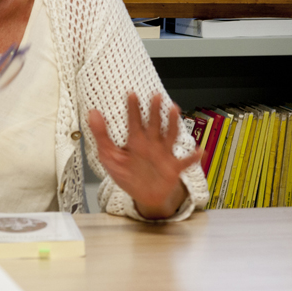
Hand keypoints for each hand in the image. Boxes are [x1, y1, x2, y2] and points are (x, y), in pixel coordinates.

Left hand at [87, 92, 198, 219]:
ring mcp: (164, 154)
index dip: (132, 108)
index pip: (133, 121)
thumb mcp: (109, 156)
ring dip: (172, 124)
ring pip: (169, 136)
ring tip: (175, 110)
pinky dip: (192, 157)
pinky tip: (199, 151)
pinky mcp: (173, 168)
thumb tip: (92, 113)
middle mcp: (151, 144)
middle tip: (155, 96)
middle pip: (153, 124)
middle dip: (154, 110)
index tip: (131, 94)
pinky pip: (185, 162)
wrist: (145, 195)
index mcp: (135, 141)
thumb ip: (101, 135)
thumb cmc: (128, 174)